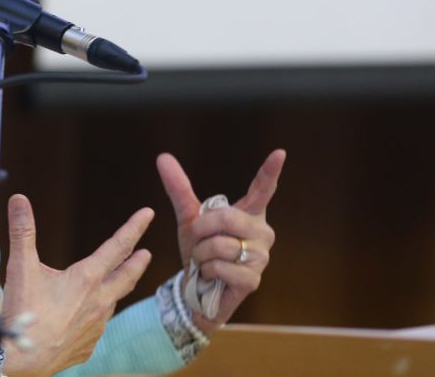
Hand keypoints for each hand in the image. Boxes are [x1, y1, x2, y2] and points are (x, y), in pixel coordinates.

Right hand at [1, 194, 153, 376]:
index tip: (148, 214)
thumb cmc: (22, 313)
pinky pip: (97, 327)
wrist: (22, 361)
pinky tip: (87, 317)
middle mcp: (99, 302)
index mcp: (86, 279)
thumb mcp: (20, 266)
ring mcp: (96, 327)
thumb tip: (19, 199)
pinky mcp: (88, 346)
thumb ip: (22, 231)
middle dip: (137, 262)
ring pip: (112, 302)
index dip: (133, 227)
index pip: (117, 246)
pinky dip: (96, 316)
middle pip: (126, 277)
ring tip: (115, 283)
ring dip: (116, 289)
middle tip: (146, 252)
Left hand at [157, 149, 285, 331]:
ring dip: (201, 254)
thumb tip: (162, 157)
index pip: (262, 190)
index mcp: (249, 214)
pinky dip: (206, 271)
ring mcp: (261, 257)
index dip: (270, 172)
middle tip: (199, 242)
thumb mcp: (188, 218)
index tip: (279, 153)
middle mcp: (261, 232)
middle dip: (201, 230)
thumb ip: (179, 188)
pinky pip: (219, 266)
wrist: (198, 289)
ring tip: (206, 261)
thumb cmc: (201, 250)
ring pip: (219, 244)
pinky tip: (212, 276)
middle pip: (226, 217)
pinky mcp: (253, 279)